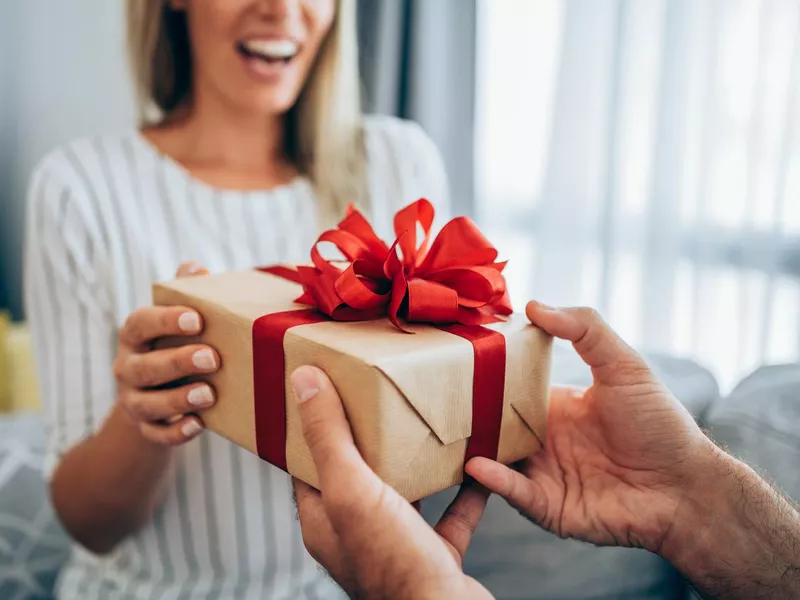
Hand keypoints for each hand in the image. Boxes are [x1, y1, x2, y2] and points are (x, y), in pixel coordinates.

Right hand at [113, 261, 218, 444]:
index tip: (196, 318)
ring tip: (209, 394)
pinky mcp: (146, 428)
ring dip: (178, 399)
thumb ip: (185, 292)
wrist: (156, 393)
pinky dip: (176, 433)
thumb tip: (196, 267)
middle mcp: (127, 367)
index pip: (140, 323)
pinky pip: (156, 434)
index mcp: (135, 335)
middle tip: (213, 357)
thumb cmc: (174, 343)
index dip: (165, 320)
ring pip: (147, 404)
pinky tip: (199, 425)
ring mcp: (134, 400)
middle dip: (178, 362)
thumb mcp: (178, 318)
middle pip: (144, 366)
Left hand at [291, 366, 493, 599]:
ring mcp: (396, 547)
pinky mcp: (434, 556)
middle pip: (358, 475)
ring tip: (429, 425)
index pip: (308, 464)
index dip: (313, 426)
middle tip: (383, 397)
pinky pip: (450, 516)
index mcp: (325, 520)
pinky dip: (465, 492)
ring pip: (404, 494)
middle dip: (370, 437)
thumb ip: (329, 437)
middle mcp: (357, 534)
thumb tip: (304, 382)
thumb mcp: (352, 489)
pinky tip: (477, 467)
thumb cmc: (395, 565)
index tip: (326, 389)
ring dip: (417, 462)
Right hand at [466, 302, 716, 553]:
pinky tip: (478, 465)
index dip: (483, 378)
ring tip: (442, 435)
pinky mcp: (548, 507)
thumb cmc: (660, 424)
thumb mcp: (624, 365)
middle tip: (431, 400)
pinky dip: (494, 481)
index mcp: (555, 407)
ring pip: (495, 460)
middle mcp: (543, 440)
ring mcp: (543, 474)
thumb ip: (585, 329)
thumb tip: (534, 305)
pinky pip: (514, 493)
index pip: (508, 390)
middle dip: (465, 416)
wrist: (687, 488)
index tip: (451, 361)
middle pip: (494, 426)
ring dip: (471, 449)